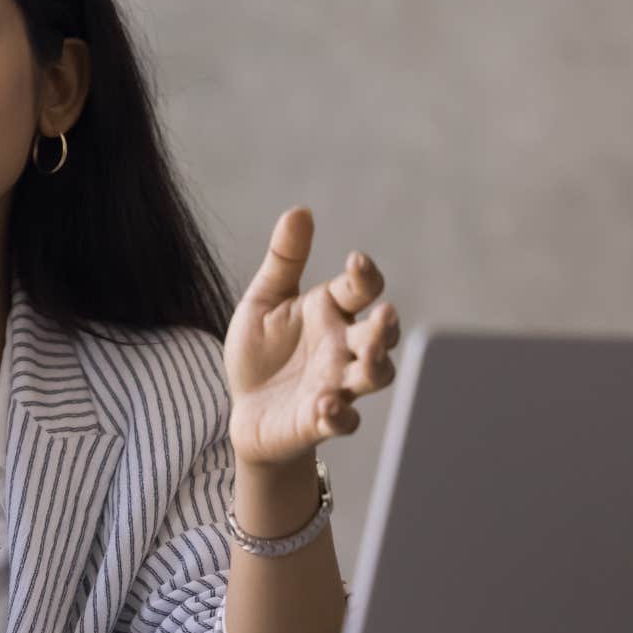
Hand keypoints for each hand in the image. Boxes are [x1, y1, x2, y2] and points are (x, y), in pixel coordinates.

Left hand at [226, 207, 402, 466]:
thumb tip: (299, 211)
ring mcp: (337, 385)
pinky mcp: (321, 420)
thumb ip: (284, 261)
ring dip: (376, 365)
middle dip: (385, 326)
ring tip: (366, 354)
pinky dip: (339, 415)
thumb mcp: (265, 301)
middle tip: (383, 316)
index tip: (356, 262)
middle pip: (381, 334)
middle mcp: (343, 347)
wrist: (246, 409)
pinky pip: (343, 421)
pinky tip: (326, 406)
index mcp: (331, 312)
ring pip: (375, 375)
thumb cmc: (262, 353)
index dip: (365, 275)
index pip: (362, 288)